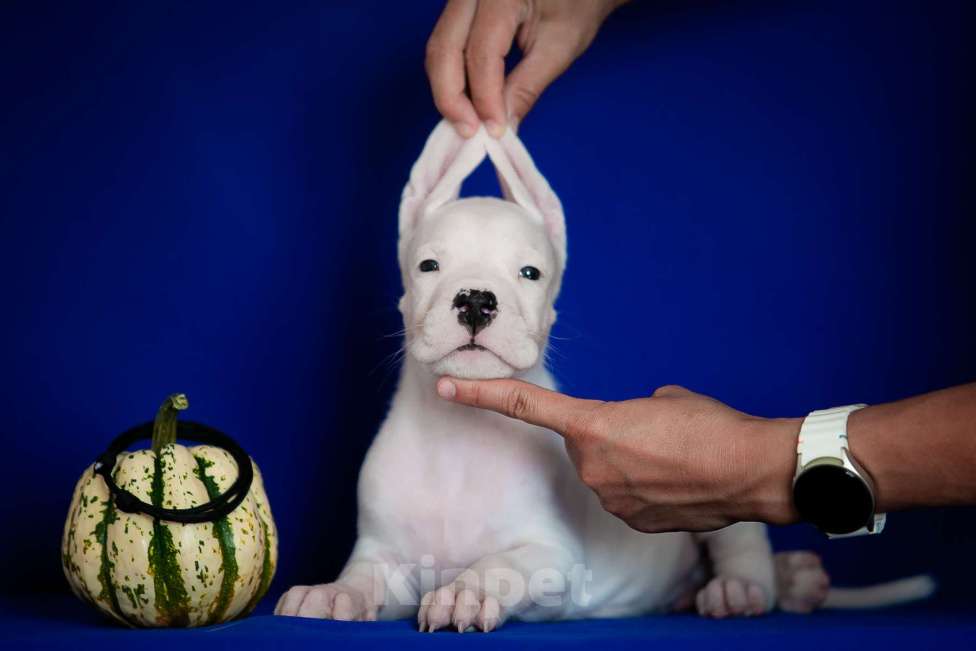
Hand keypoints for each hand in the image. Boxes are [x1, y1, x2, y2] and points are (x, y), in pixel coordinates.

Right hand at [426, 0, 623, 137]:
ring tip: (470, 122)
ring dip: (449, 90)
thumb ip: (527, 87)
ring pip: (438, 48)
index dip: (484, 97)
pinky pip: (445, 45)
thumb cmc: (577, 4)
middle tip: (470, 133)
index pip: (481, 52)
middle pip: (444, 48)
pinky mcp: (459, 8)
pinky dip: (453, 77)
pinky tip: (469, 102)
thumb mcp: (560, 46)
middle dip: (451, 97)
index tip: (494, 131)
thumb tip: (503, 127)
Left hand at [436, 378, 801, 531]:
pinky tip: (678, 484)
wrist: (751, 470)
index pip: (525, 406)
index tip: (447, 386)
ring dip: (632, 465)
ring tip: (675, 461)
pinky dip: (646, 490)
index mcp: (594, 425)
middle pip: (584, 446)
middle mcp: (592, 465)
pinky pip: (626, 497)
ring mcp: (611, 498)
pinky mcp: (632, 521)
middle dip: (610, 438)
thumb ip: (632, 412)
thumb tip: (632, 426)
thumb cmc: (712, 426)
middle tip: (657, 437)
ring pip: (607, 474)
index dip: (482, 395)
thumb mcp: (666, 399)